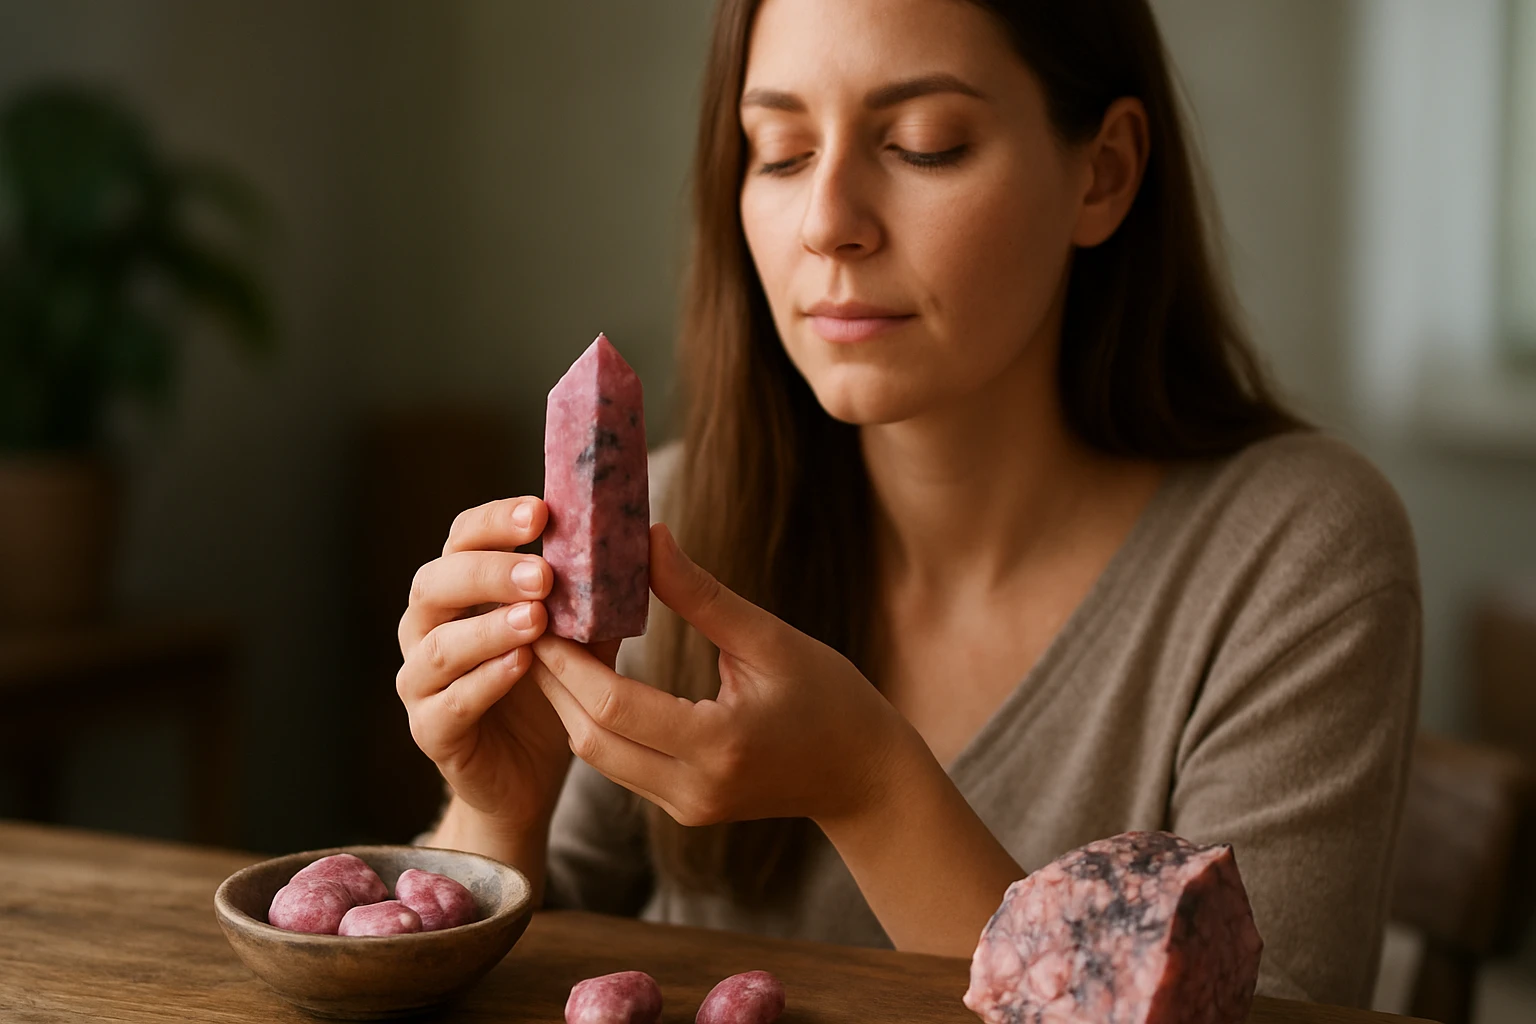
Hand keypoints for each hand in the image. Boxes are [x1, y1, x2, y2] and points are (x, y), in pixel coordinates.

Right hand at [396, 496, 619, 833]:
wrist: (527, 776)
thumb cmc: (549, 691)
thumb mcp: (578, 635)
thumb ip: (593, 595)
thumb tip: (640, 541)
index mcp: (460, 592)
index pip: (463, 539)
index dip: (496, 522)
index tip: (542, 513)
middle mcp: (428, 628)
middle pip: (433, 582)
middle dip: (488, 573)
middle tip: (542, 575)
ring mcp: (423, 681)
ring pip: (439, 645)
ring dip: (488, 628)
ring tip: (536, 620)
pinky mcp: (431, 731)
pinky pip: (450, 703)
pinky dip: (485, 682)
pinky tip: (522, 666)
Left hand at [529, 523, 916, 828]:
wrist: (865, 776)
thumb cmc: (831, 699)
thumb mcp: (770, 639)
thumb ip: (701, 594)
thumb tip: (645, 538)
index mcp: (719, 744)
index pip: (614, 705)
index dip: (568, 660)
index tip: (541, 611)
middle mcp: (693, 788)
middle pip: (591, 737)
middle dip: (553, 679)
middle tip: (529, 620)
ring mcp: (686, 806)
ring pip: (598, 756)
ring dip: (569, 701)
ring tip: (549, 641)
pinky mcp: (683, 808)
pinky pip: (620, 764)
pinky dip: (596, 720)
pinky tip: (586, 676)